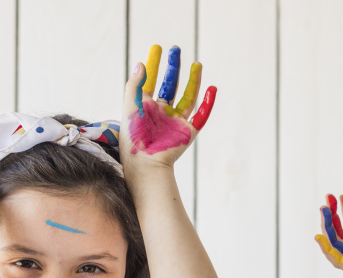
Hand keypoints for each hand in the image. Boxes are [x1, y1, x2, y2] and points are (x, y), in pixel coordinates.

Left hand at [119, 45, 216, 167]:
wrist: (145, 163)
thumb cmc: (134, 138)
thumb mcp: (130, 107)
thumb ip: (135, 85)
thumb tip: (141, 63)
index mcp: (146, 107)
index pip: (150, 80)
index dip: (154, 64)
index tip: (157, 48)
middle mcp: (162, 112)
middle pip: (170, 84)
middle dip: (173, 67)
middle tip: (175, 50)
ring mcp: (176, 121)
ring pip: (188, 96)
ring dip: (193, 80)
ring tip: (197, 64)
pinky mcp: (188, 131)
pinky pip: (201, 114)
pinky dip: (208, 102)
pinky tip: (212, 88)